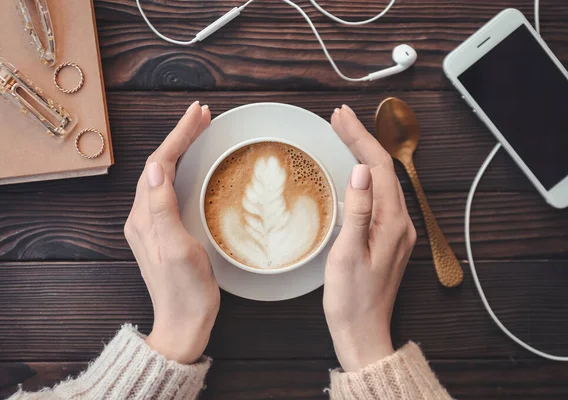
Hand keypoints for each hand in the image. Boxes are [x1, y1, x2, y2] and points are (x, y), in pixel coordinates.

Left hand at [124, 101, 219, 363]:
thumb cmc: (186, 291)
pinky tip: (195, 165)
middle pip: (160, 165)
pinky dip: (184, 169)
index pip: (159, 164)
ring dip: (181, 149)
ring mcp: (153, 224)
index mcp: (144, 217)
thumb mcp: (177, 249)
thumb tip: (155, 166)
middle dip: (180, 136)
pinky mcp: (164, 232)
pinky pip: (171, 190)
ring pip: (165, 175)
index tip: (197, 115)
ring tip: (200, 130)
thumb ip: (162, 208)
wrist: (183, 324)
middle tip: (203, 115)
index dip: (178, 136)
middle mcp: (143, 217)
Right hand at [323, 105, 416, 371]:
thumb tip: (360, 170)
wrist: (363, 332)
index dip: (360, 138)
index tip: (340, 117)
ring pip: (383, 181)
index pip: (378, 167)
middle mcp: (401, 222)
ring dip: (364, 155)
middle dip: (362, 139)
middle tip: (339, 118)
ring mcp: (397, 231)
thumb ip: (358, 211)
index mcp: (392, 223)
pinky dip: (367, 176)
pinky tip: (355, 171)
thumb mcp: (347, 254)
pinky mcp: (389, 238)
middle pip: (383, 170)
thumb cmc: (351, 299)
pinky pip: (380, 196)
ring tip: (345, 134)